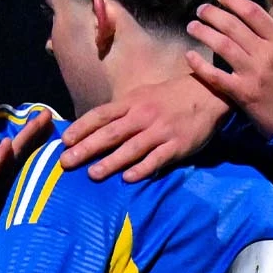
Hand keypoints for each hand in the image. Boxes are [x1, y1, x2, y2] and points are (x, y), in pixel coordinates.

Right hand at [0, 108, 54, 267]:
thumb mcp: (1, 226)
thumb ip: (14, 216)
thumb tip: (35, 218)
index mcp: (0, 188)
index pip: (20, 162)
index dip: (34, 145)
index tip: (50, 128)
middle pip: (17, 153)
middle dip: (33, 132)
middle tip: (47, 112)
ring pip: (7, 158)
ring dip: (22, 138)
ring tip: (35, 120)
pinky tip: (7, 143)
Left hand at [58, 73, 224, 181]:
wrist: (208, 93)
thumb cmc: (169, 97)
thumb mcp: (142, 95)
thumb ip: (121, 111)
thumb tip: (93, 127)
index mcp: (132, 102)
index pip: (101, 115)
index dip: (82, 127)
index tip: (65, 141)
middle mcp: (143, 116)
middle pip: (111, 133)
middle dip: (87, 148)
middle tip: (66, 162)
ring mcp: (161, 131)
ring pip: (132, 148)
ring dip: (111, 162)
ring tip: (92, 174)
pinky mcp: (177, 146)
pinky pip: (157, 159)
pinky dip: (142, 168)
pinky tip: (128, 178)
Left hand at [187, 0, 272, 137]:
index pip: (253, 13)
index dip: (234, 1)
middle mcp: (267, 55)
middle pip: (234, 26)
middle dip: (213, 14)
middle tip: (201, 9)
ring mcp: (253, 74)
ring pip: (223, 46)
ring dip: (204, 33)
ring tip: (192, 26)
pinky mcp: (242, 94)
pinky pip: (216, 76)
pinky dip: (200, 65)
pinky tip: (189, 55)